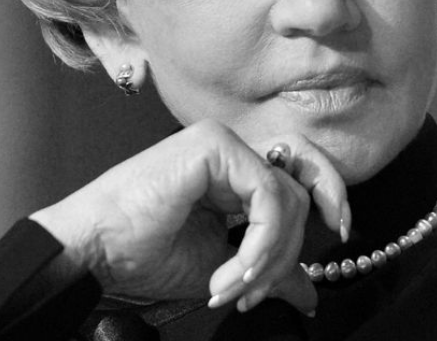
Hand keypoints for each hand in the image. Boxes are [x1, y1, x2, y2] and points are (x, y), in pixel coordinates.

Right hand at [29, 120, 348, 315]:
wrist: (96, 251)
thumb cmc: (140, 255)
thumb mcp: (221, 269)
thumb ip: (267, 270)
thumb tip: (309, 293)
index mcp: (231, 175)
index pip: (300, 173)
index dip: (329, 197)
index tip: (340, 233)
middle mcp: (230, 153)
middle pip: (301, 188)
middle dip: (293, 247)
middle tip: (267, 285)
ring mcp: (221, 143)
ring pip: (288, 196)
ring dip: (269, 256)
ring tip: (232, 288)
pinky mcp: (214, 145)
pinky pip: (268, 194)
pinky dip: (260, 242)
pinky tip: (230, 272)